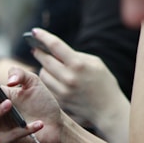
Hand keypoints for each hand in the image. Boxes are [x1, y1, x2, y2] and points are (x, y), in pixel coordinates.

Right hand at [0, 66, 64, 142]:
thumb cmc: (42, 103)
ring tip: (9, 103)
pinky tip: (39, 123)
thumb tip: (9, 80)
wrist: (57, 124)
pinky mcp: (9, 141)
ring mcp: (1, 127)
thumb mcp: (33, 83)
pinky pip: (11, 136)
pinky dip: (25, 129)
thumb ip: (20, 74)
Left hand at [32, 28, 129, 142]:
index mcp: (78, 64)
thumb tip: (55, 51)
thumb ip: (75, 56)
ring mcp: (62, 91)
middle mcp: (68, 78)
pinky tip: (53, 78)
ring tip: (48, 65)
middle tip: (35, 48)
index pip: (55, 45)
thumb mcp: (95, 63)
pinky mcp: (59, 102)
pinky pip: (47, 87)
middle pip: (44, 60)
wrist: (108, 110)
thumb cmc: (104, 83)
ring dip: (44, 68)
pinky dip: (48, 81)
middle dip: (39, 52)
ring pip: (43, 74)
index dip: (43, 36)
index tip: (34, 31)